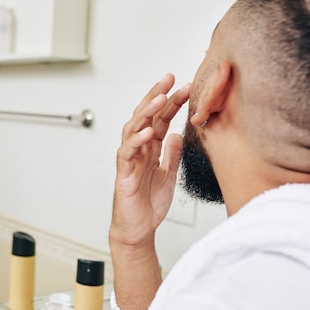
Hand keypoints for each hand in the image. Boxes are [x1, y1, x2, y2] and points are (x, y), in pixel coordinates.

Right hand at [110, 74, 189, 247]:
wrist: (138, 230)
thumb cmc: (149, 205)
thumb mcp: (169, 175)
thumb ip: (171, 154)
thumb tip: (177, 134)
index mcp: (150, 149)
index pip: (160, 119)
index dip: (171, 102)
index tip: (186, 86)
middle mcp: (139, 150)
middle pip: (145, 117)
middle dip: (157, 96)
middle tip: (170, 79)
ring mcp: (130, 160)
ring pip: (134, 129)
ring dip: (146, 112)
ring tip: (160, 99)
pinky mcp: (124, 174)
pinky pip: (128, 153)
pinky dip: (137, 141)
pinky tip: (148, 131)